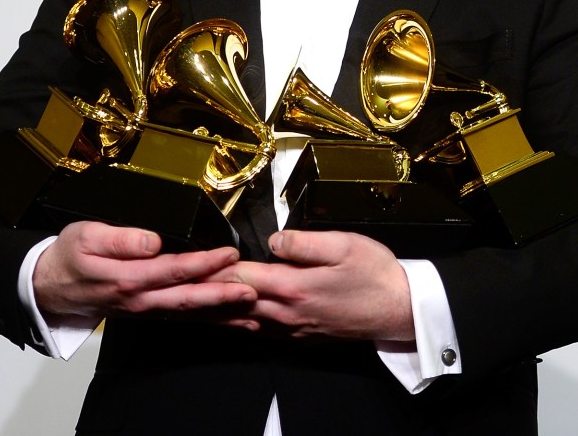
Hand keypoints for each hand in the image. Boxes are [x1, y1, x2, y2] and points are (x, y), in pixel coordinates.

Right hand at [31, 221, 255, 325]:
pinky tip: (229, 317)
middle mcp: (139, 299)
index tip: (229, 254)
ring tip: (253, 310)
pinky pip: (181, 317)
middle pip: (187, 299)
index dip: (203, 263)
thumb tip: (153, 240)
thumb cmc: (68, 257)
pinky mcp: (146, 312)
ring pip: (188, 313)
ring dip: (221, 313)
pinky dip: (207, 319)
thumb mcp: (85, 237)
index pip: (172, 271)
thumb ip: (120, 240)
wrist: (49, 288)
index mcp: (126, 278)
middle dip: (223, 296)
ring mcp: (144, 310)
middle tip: (254, 291)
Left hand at [209, 230, 412, 340]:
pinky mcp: (302, 336)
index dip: (214, 269)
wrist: (400, 309)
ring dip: (217, 314)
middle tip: (177, 287)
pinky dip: (240, 325)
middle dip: (206, 295)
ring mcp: (294, 329)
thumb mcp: (344, 245)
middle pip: (235, 304)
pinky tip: (230, 320)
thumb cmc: (375, 273)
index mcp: (294, 287)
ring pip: (244, 323)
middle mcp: (288, 313)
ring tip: (191, 307)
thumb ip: (304, 242)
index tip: (191, 262)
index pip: (241, 277)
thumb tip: (273, 240)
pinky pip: (262, 332)